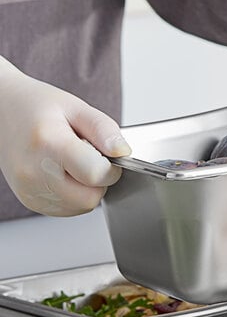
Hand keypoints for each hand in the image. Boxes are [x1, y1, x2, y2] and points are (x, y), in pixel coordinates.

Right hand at [0, 57, 130, 215]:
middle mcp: (33, 171)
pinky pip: (69, 209)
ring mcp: (29, 190)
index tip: (109, 157)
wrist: (2, 112)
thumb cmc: (38, 107)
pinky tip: (66, 174)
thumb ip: (105, 130)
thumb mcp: (77, 107)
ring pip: (81, 207)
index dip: (111, 168)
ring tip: (75, 164)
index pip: (95, 174)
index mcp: (48, 143)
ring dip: (88, 190)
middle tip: (92, 160)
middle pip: (89, 198)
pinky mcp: (30, 201)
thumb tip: (123, 152)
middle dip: (101, 182)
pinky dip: (76, 196)